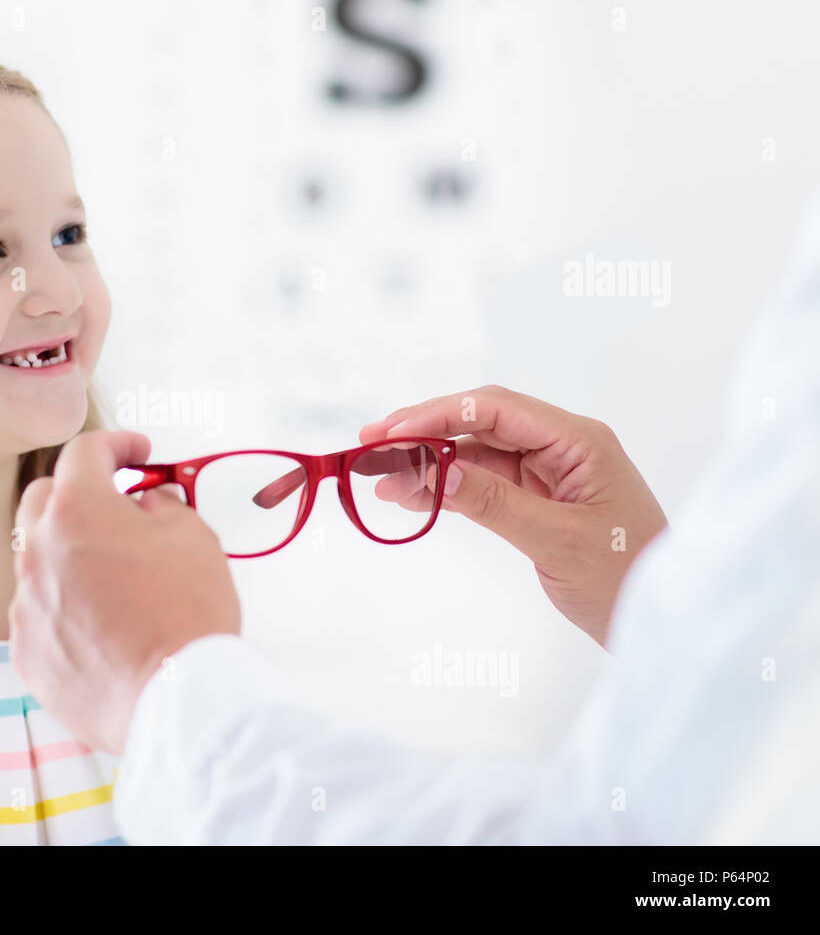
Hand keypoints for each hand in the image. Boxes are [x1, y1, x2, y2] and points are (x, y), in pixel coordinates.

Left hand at [8, 430, 241, 754]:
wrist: (176, 699)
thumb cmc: (188, 617)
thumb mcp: (194, 537)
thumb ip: (162, 506)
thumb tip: (145, 504)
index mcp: (78, 510)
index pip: (85, 452)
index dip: (116, 444)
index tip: (136, 452)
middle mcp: (38, 551)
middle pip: (44, 499)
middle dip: (78, 493)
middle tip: (116, 506)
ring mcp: (25, 604)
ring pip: (38, 560)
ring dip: (70, 556)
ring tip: (115, 578)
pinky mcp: (26, 651)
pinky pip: (38, 614)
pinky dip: (64, 608)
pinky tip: (101, 625)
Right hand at [361, 385, 667, 647]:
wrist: (660, 620)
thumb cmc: (627, 578)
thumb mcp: (558, 541)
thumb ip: (495, 503)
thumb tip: (437, 472)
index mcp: (579, 441)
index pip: (497, 409)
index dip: (438, 415)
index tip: (391, 433)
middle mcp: (563, 446)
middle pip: (481, 422)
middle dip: (424, 433)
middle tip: (370, 446)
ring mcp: (549, 472)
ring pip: (476, 453)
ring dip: (429, 464)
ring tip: (382, 480)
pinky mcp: (538, 499)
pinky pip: (483, 483)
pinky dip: (447, 489)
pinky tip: (413, 496)